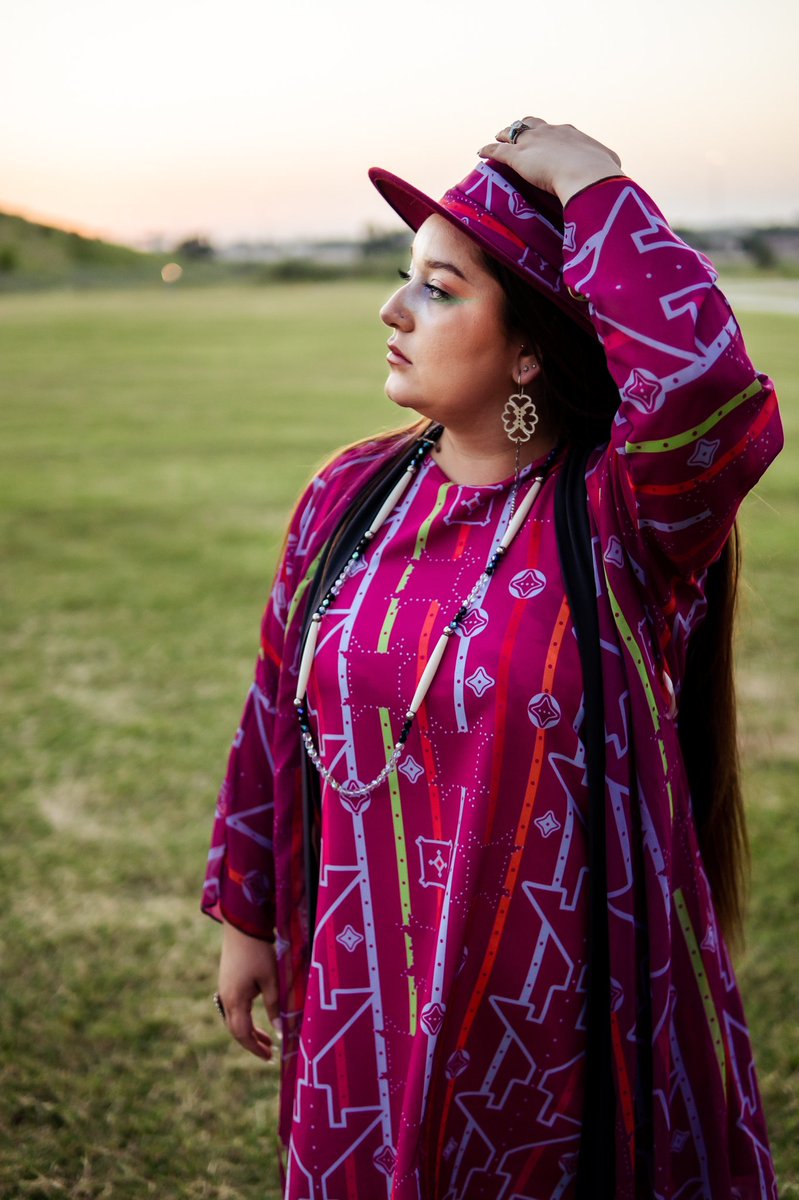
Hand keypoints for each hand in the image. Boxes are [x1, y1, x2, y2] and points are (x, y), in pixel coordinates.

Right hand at [217, 919, 279, 1061]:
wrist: (242, 927)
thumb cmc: (259, 952)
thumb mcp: (271, 980)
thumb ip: (275, 1006)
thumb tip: (280, 1031)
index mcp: (236, 1000)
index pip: (243, 1034)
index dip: (255, 1048)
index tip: (269, 1056)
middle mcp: (226, 998)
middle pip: (236, 1030)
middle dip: (252, 1044)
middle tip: (269, 1053)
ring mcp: (224, 990)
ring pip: (234, 1020)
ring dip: (249, 1032)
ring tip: (266, 1040)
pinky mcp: (227, 983)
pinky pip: (234, 1010)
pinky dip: (245, 1020)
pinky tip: (256, 1020)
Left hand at [478, 117, 623, 206]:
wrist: (587, 174)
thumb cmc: (601, 174)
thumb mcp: (609, 167)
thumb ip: (608, 169)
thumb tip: (617, 177)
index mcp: (571, 134)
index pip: (557, 131)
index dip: (549, 135)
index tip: (546, 140)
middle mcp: (550, 131)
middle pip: (532, 123)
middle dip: (524, 127)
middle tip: (518, 133)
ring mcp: (532, 141)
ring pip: (513, 131)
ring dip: (504, 134)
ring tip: (498, 136)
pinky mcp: (518, 156)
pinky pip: (497, 150)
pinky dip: (488, 150)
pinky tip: (481, 152)